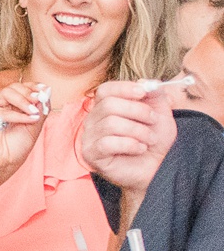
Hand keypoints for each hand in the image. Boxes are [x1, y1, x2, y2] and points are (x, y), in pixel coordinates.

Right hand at [0, 79, 48, 180]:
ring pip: (6, 92)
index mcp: (14, 105)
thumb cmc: (18, 146)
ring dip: (23, 100)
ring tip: (34, 112)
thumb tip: (47, 91)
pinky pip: (1, 110)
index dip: (34, 86)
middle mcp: (3, 105)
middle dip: (29, 92)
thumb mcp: (36, 124)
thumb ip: (42, 108)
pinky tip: (29, 120)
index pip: (22, 87)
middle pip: (14, 86)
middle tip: (39, 100)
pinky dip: (18, 115)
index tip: (45, 90)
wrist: (6, 162)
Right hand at [80, 81, 177, 198]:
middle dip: (137, 111)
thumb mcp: (161, 114)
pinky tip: (140, 149)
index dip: (123, 88)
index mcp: (106, 108)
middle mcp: (94, 120)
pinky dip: (130, 144)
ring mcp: (89, 137)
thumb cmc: (154, 141)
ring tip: (150, 139)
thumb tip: (146, 82)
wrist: (155, 168)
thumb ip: (155, 95)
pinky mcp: (91, 154)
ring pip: (110, 124)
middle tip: (153, 121)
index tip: (143, 93)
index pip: (105, 90)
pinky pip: (107, 143)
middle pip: (108, 105)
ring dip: (138, 131)